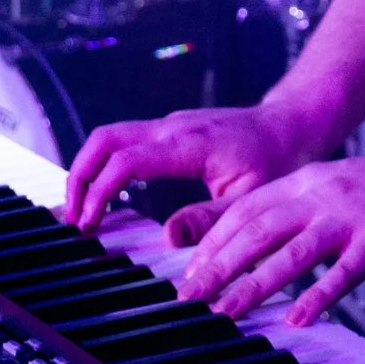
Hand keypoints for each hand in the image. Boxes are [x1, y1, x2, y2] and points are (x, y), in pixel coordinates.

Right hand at [62, 104, 315, 232]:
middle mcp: (172, 127)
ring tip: (82, 212)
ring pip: (110, 136)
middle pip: (104, 139)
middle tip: (72, 219)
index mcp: (188, 143)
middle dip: (79, 176)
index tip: (89, 224)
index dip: (100, 192)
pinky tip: (105, 196)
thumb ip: (211, 220)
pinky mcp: (169, 131)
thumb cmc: (278, 159)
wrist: (292, 124)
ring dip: (88, 170)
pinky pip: (125, 141)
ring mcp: (169, 125)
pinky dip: (105, 165)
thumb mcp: (251, 198)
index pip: (126, 160)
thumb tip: (168, 239)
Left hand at [171, 151, 364, 327]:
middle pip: (258, 231)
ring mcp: (349, 218)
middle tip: (190, 295)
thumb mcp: (333, 186)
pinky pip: (344, 273)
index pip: (246, 210)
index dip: (214, 240)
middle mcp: (321, 195)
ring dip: (254, 285)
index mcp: (306, 181)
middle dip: (219, 266)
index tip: (190, 270)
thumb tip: (254, 239)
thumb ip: (296, 208)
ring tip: (227, 311)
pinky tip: (298, 319)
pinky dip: (318, 297)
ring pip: (292, 253)